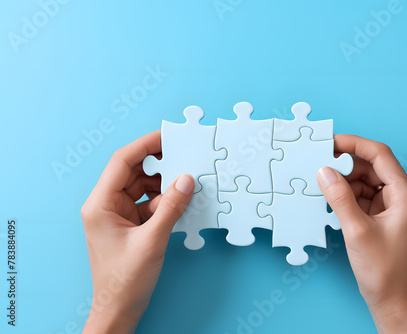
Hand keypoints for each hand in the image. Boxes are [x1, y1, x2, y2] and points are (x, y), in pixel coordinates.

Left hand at [81, 130, 193, 333]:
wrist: (119, 309)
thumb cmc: (125, 280)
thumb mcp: (152, 240)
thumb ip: (171, 208)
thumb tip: (186, 180)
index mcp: (100, 204)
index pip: (122, 162)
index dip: (145, 145)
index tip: (167, 136)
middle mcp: (105, 205)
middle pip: (132, 172)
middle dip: (157, 164)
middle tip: (182, 155)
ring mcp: (117, 215)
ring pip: (141, 187)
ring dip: (162, 185)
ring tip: (184, 182)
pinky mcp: (128, 224)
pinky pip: (147, 202)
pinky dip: (163, 201)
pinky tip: (178, 202)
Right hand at [318, 135, 406, 333]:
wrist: (393, 301)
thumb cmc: (384, 271)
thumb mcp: (357, 231)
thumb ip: (340, 198)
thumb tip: (324, 172)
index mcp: (406, 196)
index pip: (381, 155)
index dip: (355, 144)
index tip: (331, 141)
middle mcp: (402, 198)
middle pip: (373, 167)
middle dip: (346, 164)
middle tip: (320, 161)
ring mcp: (393, 208)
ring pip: (366, 182)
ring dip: (345, 181)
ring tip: (322, 182)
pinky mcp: (383, 218)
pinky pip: (363, 197)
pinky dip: (347, 195)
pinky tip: (331, 198)